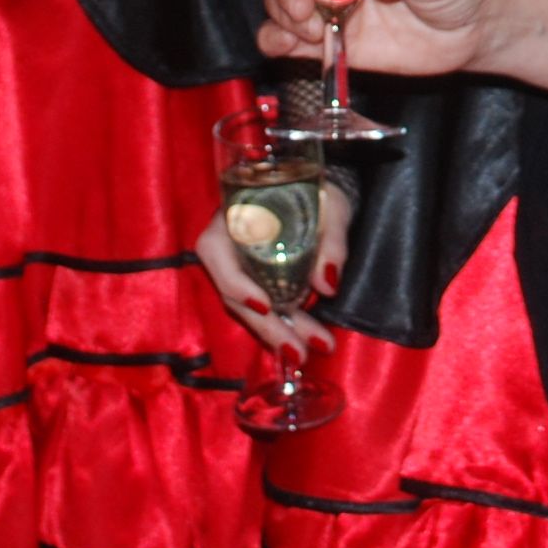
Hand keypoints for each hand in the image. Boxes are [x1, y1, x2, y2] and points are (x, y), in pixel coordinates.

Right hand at [193, 181, 350, 353]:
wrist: (319, 194)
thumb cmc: (319, 192)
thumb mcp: (331, 208)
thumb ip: (331, 242)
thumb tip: (327, 284)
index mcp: (233, 215)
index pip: (216, 251)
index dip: (236, 283)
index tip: (265, 305)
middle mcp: (228, 245)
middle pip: (235, 293)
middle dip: (267, 326)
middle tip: (299, 352)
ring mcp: (239, 269)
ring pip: (248, 309)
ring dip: (277, 334)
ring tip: (306, 354)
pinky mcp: (255, 284)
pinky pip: (262, 310)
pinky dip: (282, 328)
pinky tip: (303, 345)